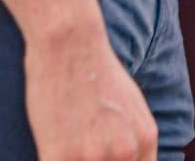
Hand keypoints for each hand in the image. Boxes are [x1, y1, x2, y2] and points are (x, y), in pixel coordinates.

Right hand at [24, 23, 157, 160]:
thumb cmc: (95, 71)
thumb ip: (132, 137)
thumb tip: (127, 157)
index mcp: (145, 139)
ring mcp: (92, 156)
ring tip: (68, 151)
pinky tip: (50, 153)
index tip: (103, 160)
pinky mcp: (59, 156)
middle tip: (84, 152)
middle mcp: (125, 151)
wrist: (70, 45)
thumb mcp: (130, 104)